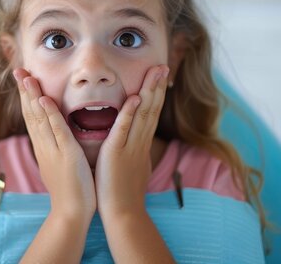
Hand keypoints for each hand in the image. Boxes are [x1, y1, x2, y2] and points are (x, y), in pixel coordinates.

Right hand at [13, 68, 96, 219]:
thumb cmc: (71, 190)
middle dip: (24, 91)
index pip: (33, 117)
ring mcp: (53, 149)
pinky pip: (57, 131)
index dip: (27, 97)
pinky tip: (44, 100)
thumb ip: (57, 147)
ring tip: (27, 77)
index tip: (23, 78)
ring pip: (40, 118)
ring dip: (33, 96)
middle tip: (18, 70)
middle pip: (31, 113)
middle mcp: (44, 145)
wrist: (71, 213)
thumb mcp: (60, 163)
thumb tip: (55, 134)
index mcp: (44, 146)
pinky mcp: (66, 155)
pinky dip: (50, 114)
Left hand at [94, 65, 169, 217]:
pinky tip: (135, 98)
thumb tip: (137, 144)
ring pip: (143, 115)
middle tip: (163, 66)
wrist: (123, 214)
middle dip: (157, 87)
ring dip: (149, 92)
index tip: (159, 77)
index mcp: (141, 145)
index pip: (151, 114)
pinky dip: (130, 114)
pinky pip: (125, 131)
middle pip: (152, 110)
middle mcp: (140, 143)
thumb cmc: (123, 193)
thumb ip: (134, 152)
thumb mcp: (133, 167)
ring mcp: (130, 147)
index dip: (156, 94)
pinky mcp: (117, 154)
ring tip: (155, 72)